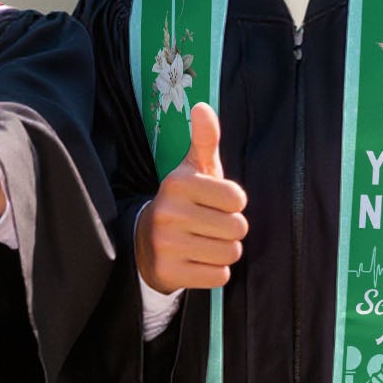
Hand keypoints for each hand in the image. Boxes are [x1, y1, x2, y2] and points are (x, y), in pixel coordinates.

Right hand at [135, 102, 247, 290]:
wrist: (144, 243)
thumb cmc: (183, 202)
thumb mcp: (193, 170)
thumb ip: (204, 140)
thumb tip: (202, 106)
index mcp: (178, 183)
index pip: (238, 199)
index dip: (233, 204)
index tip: (214, 203)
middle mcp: (169, 212)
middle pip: (238, 228)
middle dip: (230, 230)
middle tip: (209, 226)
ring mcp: (167, 244)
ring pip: (230, 253)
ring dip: (224, 251)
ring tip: (203, 243)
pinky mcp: (170, 272)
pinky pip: (219, 276)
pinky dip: (214, 271)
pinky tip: (196, 261)